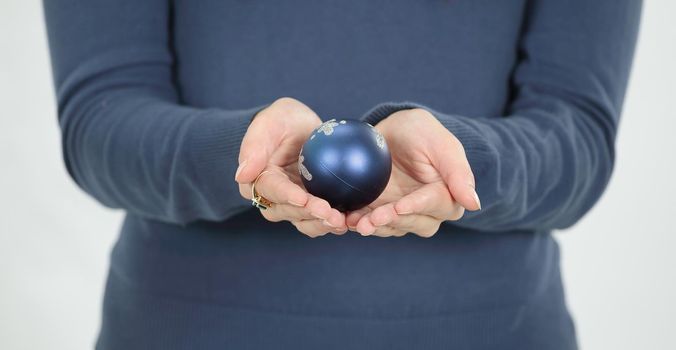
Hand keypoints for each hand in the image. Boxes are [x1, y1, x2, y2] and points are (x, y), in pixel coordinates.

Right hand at [235, 98, 346, 236]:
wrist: (301, 128)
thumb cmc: (282, 120)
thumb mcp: (270, 123)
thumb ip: (254, 146)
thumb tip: (242, 175)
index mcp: (258, 179)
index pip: (271, 190)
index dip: (286, 196)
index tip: (302, 197)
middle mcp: (272, 198)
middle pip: (288, 211)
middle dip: (309, 213)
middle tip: (330, 212)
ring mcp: (292, 205)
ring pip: (304, 221)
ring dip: (322, 224)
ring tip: (341, 222)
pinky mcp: (310, 207)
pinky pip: (319, 220)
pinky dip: (333, 223)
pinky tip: (350, 221)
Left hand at [346, 109, 480, 237]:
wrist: (392, 132)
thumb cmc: (420, 131)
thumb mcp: (439, 142)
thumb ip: (458, 171)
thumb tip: (474, 204)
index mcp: (449, 193)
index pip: (435, 204)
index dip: (417, 206)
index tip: (400, 206)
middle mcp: (429, 210)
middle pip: (414, 222)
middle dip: (392, 220)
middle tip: (371, 218)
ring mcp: (404, 214)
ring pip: (393, 228)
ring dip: (374, 227)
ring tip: (355, 223)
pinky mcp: (382, 214)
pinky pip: (373, 224)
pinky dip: (359, 222)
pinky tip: (346, 219)